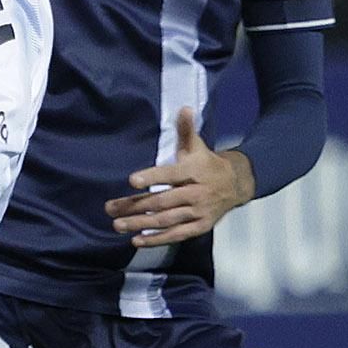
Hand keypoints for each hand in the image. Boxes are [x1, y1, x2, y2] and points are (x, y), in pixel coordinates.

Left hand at [107, 109, 254, 246]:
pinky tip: (137, 240)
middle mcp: (197, 192)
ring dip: (141, 223)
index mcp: (194, 171)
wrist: (237, 184)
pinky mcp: (201, 226)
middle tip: (110, 208)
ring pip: (167, 219)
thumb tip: (184, 108)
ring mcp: (199, 211)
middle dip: (135, 205)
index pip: (171, 175)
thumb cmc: (207, 163)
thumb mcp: (197, 146)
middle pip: (163, 201)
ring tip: (117, 224)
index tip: (132, 180)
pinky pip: (177, 235)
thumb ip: (186, 130)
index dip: (152, 177)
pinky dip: (157, 239)